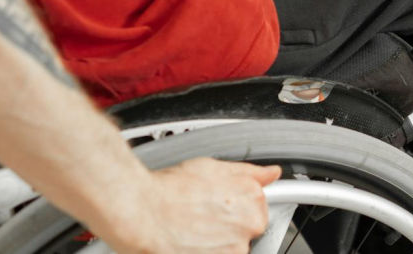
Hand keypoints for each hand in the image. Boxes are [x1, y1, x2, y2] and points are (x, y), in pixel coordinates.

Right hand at [103, 158, 282, 253]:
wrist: (141, 212)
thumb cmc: (170, 189)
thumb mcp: (213, 167)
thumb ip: (249, 173)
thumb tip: (272, 173)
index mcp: (252, 198)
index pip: (257, 210)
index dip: (233, 210)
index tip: (217, 210)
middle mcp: (249, 224)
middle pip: (246, 232)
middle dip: (227, 228)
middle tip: (199, 219)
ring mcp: (236, 249)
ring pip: (231, 248)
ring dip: (215, 244)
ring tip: (190, 231)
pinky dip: (205, 252)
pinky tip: (188, 243)